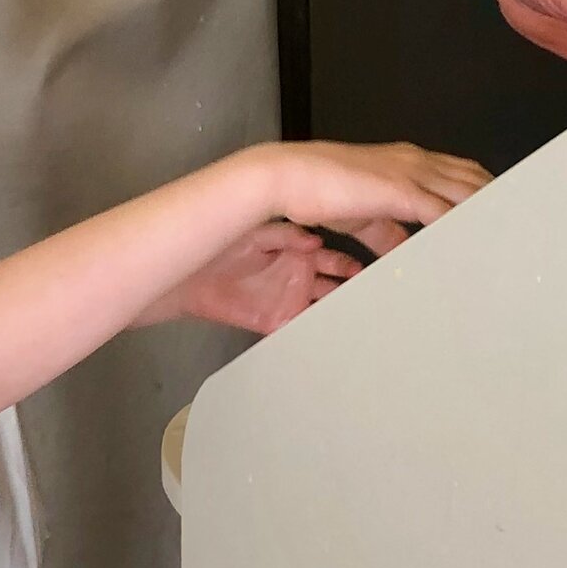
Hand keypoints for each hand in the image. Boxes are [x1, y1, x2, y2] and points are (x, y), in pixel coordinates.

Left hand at [166, 222, 361, 335]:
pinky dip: (319, 329)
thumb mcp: (258, 235)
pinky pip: (304, 326)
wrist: (192, 278)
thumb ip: (287, 237)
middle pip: (334, 282)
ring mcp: (290, 299)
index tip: (365, 268)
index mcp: (297, 251)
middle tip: (373, 293)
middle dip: (353, 287)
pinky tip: (333, 332)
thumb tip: (315, 240)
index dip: (347, 262)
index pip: (331, 257)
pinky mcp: (279, 321)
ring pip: (324, 304)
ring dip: (340, 308)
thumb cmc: (222, 247)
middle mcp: (298, 274)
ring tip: (359, 314)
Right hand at [264, 140, 491, 239]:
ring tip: (511, 238)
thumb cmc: (319, 191)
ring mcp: (412, 174)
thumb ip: (389, 235)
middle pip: (477, 181)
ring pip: (468, 193)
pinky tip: (475, 244)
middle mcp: (418, 163)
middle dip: (501, 202)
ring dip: (489, 215)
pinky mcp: (401, 191)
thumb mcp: (364, 216)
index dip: (488, 193)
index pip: (465, 175)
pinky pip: (443, 212)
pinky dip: (462, 227)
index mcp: (410, 163)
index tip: (506, 213)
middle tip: (522, 228)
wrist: (289, 176)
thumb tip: (404, 255)